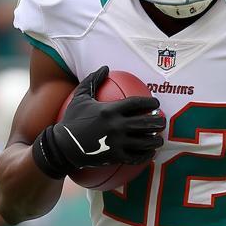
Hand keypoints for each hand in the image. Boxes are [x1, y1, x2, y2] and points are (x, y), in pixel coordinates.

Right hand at [32, 66, 164, 177]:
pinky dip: (146, 156)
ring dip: (155, 140)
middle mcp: (116, 126)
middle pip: (145, 123)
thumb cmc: (72, 120)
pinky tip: (150, 153)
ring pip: (144, 142)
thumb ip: (93, 80)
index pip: (137, 103)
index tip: (156, 104)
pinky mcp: (115, 157)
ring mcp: (117, 142)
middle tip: (162, 121)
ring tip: (159, 139)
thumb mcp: (80, 97)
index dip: (150, 103)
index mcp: (110, 110)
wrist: (63, 146)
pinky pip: (136, 157)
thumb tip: (105, 67)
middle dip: (158, 122)